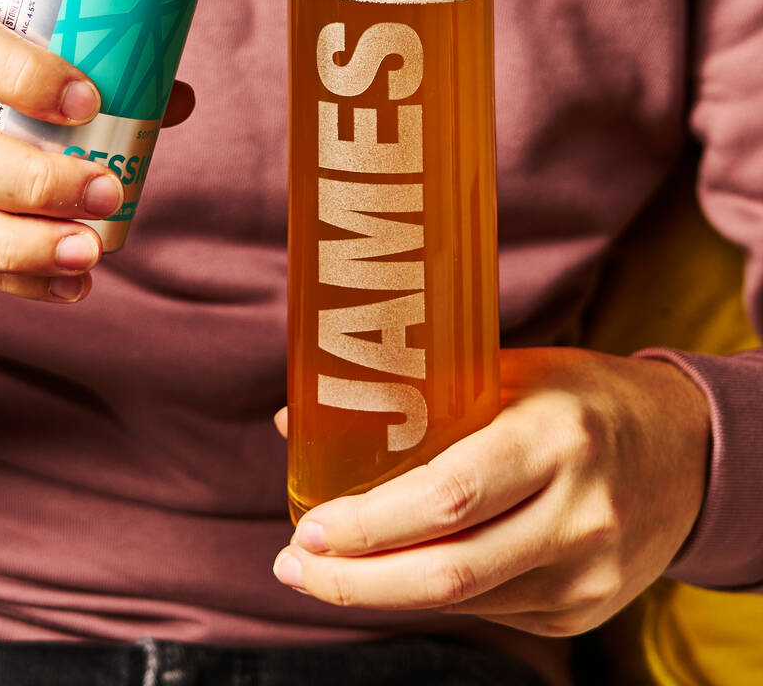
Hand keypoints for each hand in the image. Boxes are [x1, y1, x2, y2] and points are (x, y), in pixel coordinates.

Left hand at [272, 347, 710, 635]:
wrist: (687, 452)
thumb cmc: (580, 397)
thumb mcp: (507, 371)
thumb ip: (413, 393)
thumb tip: (297, 419)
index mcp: (554, 438)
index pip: (449, 497)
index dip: (371, 522)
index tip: (308, 526)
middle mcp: (578, 513)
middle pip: (448, 572)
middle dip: (355, 580)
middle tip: (293, 564)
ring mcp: (586, 573)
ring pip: (463, 601)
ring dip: (381, 591)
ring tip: (321, 571)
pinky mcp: (584, 610)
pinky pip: (489, 610)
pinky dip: (429, 594)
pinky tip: (390, 572)